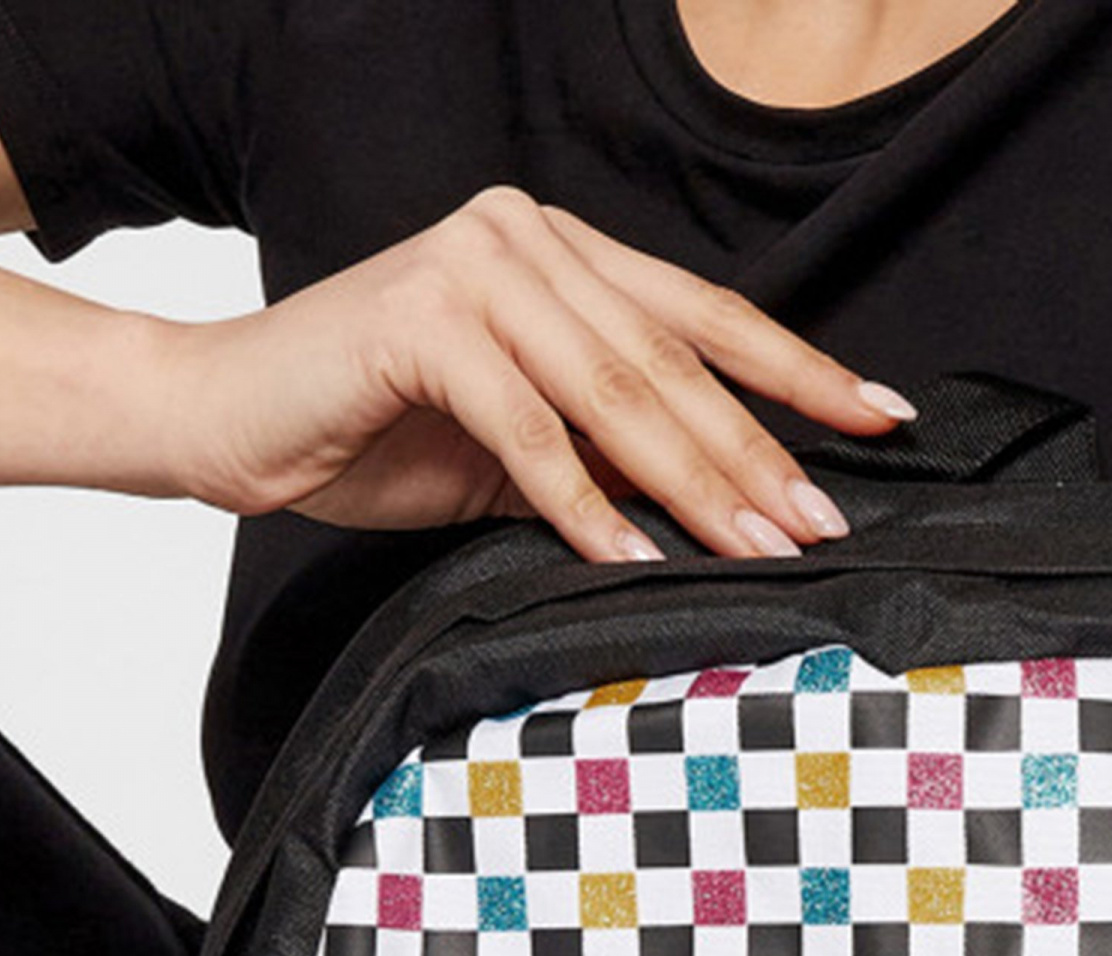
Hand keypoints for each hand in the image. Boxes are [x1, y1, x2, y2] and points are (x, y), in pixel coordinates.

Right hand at [155, 186, 914, 561]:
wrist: (232, 418)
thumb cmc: (376, 431)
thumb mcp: (524, 448)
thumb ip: (611, 455)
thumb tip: (726, 516)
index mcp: (564, 252)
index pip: (705, 316)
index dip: (799, 371)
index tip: (879, 420)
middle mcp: (526, 238)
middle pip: (672, 363)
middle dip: (756, 454)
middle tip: (822, 524)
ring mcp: (473, 266)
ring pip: (614, 392)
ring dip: (692, 484)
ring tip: (756, 551)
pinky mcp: (421, 320)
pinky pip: (528, 431)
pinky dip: (584, 506)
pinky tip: (635, 561)